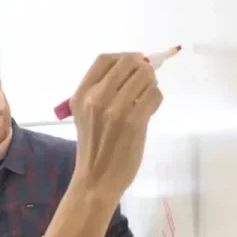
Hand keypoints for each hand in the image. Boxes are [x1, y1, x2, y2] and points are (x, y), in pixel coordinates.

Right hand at [69, 53, 163, 198]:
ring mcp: (115, 109)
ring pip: (145, 77)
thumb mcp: (85, 116)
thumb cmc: (93, 149)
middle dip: (142, 68)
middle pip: (128, 63)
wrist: (95, 179)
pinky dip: (156, 99)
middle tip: (146, 81)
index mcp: (81, 95)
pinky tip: (148, 111)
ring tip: (145, 99)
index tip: (134, 64)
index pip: (105, 59)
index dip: (124, 57)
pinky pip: (154, 96)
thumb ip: (102, 93)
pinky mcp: (134, 121)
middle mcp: (95, 98)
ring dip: (151, 85)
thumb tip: (136, 67)